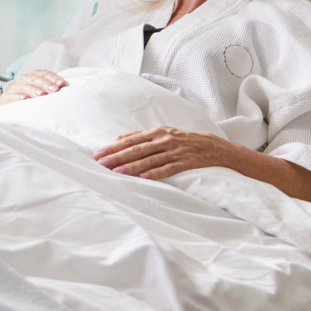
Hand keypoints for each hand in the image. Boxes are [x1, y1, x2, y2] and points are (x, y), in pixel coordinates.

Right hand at [0, 70, 67, 105]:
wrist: (8, 102)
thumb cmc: (28, 96)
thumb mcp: (39, 90)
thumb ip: (50, 88)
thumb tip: (63, 89)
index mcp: (33, 76)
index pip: (44, 74)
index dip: (53, 77)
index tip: (61, 83)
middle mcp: (24, 79)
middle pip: (36, 79)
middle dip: (46, 84)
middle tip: (54, 90)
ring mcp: (15, 87)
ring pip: (25, 87)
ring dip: (33, 90)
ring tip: (41, 94)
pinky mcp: (6, 97)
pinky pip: (12, 96)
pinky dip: (18, 97)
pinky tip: (24, 99)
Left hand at [93, 126, 230, 179]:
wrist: (212, 146)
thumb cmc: (183, 140)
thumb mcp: (162, 133)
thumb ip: (140, 135)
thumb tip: (118, 138)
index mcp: (156, 132)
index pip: (131, 140)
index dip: (114, 148)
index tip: (98, 154)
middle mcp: (164, 140)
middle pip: (137, 149)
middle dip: (118, 157)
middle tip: (102, 163)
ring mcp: (175, 151)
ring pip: (150, 159)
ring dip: (133, 166)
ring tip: (118, 172)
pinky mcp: (186, 162)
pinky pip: (169, 168)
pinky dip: (157, 172)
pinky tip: (145, 177)